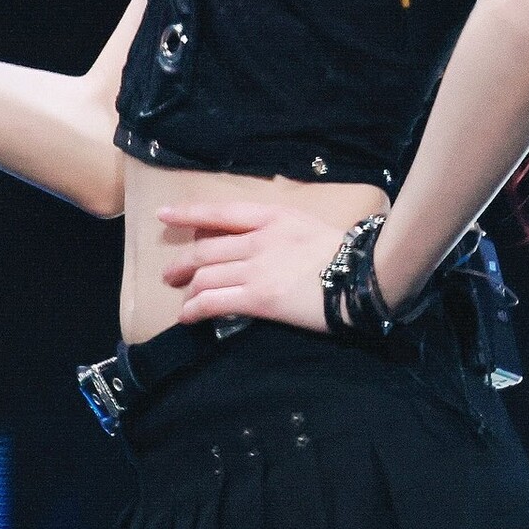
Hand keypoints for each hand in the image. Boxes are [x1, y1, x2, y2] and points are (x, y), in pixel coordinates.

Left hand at [158, 199, 351, 333]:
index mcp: (272, 217)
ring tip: (182, 299)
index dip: (188, 212)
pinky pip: (215, 301)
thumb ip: (279, 230)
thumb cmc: (343, 253)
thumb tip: (256, 242)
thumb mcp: (307, 225)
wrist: (364, 276)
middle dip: (182, 262)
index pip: (220, 212)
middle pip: (206, 248)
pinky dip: (195, 308)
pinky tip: (188, 316)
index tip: (164, 214)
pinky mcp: (259, 298)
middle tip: (170, 273)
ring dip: (187, 289)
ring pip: (205, 276)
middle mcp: (259, 240)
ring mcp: (257, 268)